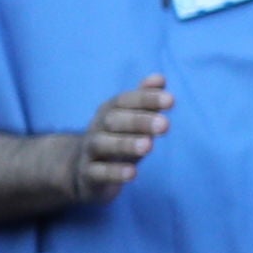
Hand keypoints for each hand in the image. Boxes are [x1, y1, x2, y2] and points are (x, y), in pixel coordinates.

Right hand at [50, 74, 169, 205]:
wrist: (81, 170)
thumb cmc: (116, 139)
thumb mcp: (130, 120)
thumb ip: (144, 99)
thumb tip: (160, 78)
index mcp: (110, 111)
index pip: (126, 100)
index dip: (147, 99)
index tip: (171, 100)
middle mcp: (97, 127)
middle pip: (115, 120)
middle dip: (139, 121)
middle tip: (165, 124)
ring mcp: (90, 151)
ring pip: (103, 144)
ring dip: (126, 144)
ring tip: (149, 146)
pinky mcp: (88, 174)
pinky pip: (98, 172)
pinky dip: (114, 172)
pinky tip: (133, 173)